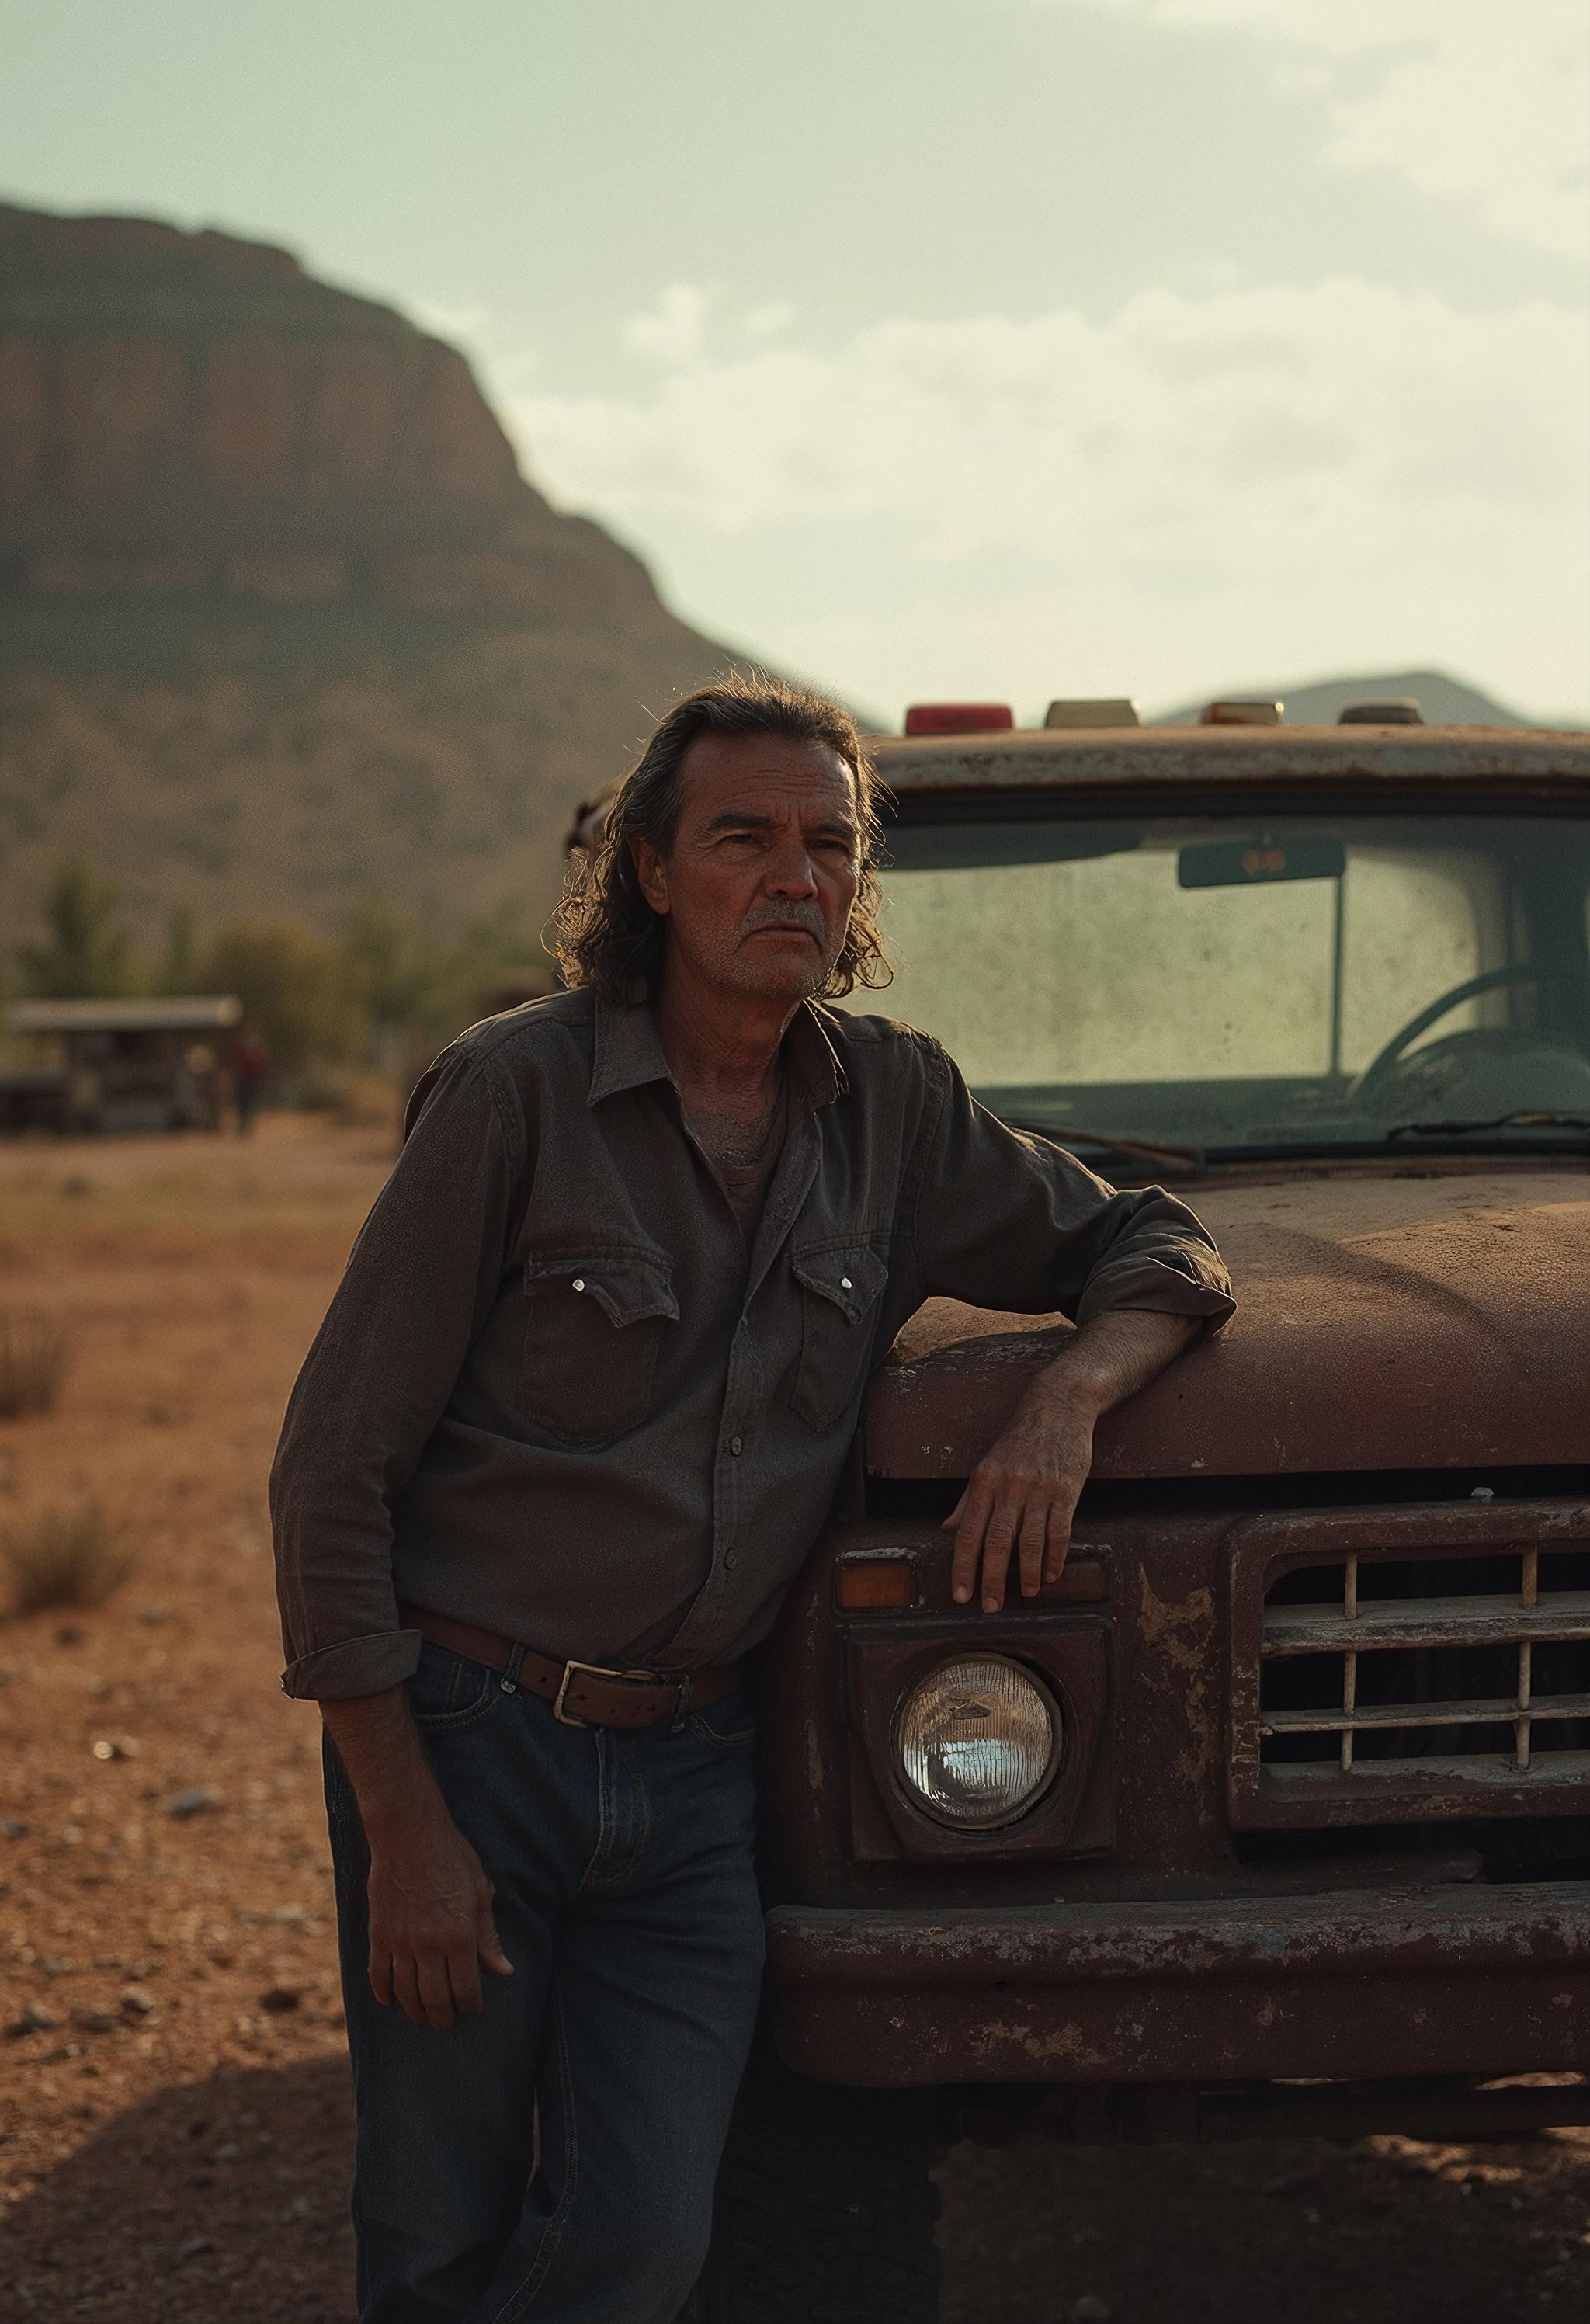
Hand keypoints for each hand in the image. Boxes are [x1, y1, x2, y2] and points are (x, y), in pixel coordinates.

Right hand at [366, 1806, 513, 2029]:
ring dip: (415, 2011)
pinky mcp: (379, 1934)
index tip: (473, 2010)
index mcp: (460, 1935)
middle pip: (435, 1998)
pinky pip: (378, 1974)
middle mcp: (430, 1945)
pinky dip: (383, 1992)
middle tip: (447, 2022)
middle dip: (443, 2017)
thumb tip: (503, 1971)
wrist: (409, 1834)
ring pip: (406, 1993)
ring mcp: (401, 1941)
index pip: (467, 1988)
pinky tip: (389, 2001)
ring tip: (423, 2017)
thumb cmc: (452, 1858)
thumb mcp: (480, 1893)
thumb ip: (489, 1936)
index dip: (471, 2006)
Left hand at [943, 1387, 1096, 1611]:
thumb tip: (947, 1529)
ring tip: (1027, 1594)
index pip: (968, 1532)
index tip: (961, 1595)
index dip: (963, 1567)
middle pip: (997, 1542)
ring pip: (1030, 1541)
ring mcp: (1039, 1489)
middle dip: (992, 1579)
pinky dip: (1056, 1557)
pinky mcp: (1066, 1489)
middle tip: (991, 1607)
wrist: (1058, 1406)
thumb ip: (969, 1501)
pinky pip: (1060, 1531)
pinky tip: (1052, 1574)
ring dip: (1029, 1573)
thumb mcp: (987, 1464)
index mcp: (984, 1481)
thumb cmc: (1020, 1439)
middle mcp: (1009, 1486)